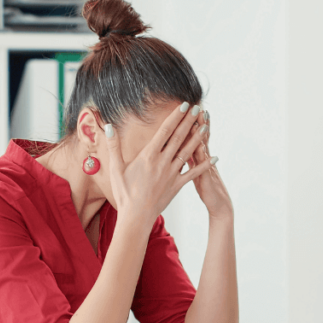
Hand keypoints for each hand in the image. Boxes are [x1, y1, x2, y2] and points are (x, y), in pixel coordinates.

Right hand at [104, 104, 214, 224]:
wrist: (136, 217)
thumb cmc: (124, 193)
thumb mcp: (116, 168)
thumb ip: (114, 146)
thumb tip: (108, 126)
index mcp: (149, 156)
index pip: (165, 131)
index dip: (176, 116)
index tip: (184, 105)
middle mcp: (163, 162)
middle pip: (180, 137)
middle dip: (190, 122)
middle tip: (199, 109)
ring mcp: (172, 174)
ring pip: (188, 152)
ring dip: (198, 138)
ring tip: (206, 126)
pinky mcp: (177, 185)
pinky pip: (193, 173)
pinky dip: (204, 165)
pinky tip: (214, 157)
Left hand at [188, 110, 232, 219]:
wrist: (220, 204)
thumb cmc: (207, 188)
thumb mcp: (197, 171)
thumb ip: (191, 158)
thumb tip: (181, 147)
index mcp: (198, 157)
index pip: (194, 136)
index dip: (191, 123)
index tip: (187, 109)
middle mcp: (204, 159)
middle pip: (200, 138)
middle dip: (198, 123)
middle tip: (196, 107)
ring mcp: (206, 167)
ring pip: (203, 148)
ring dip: (203, 135)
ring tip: (202, 120)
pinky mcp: (206, 179)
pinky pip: (204, 166)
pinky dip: (204, 156)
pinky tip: (201, 147)